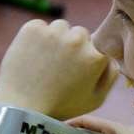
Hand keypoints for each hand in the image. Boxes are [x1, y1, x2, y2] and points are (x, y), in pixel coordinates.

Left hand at [0, 19, 118, 119]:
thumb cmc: (60, 107)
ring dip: (55, 39)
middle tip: (57, 67)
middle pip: (79, 34)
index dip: (84, 59)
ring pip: (60, 27)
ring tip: (44, 62)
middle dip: (72, 46)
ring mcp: (54, 32)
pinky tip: (32, 56)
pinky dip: (36, 37)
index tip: (72, 72)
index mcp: (96, 56)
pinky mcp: (33, 28)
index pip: (96, 46)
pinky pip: (39, 26)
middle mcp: (78, 39)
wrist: (22, 107)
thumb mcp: (96, 99)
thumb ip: (110, 75)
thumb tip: (111, 57)